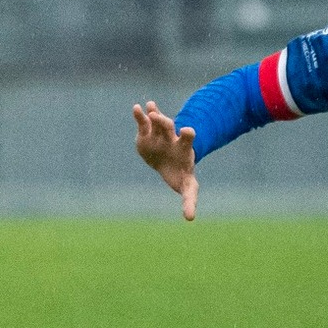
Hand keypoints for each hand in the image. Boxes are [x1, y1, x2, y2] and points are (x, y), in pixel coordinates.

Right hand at [133, 101, 198, 219]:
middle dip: (165, 122)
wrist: (168, 161)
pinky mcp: (146, 133)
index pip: (188, 141)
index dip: (187, 134)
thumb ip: (189, 200)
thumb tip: (190, 219)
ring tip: (150, 109)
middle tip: (160, 118)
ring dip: (154, 115)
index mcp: (184, 149)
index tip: (188, 130)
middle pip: (170, 127)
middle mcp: (172, 138)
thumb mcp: (187, 188)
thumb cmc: (180, 175)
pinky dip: (140, 116)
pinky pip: (143, 122)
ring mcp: (159, 134)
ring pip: (157, 122)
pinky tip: (137, 108)